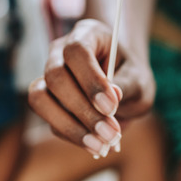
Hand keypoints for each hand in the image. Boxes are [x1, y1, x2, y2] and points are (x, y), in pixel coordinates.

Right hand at [28, 19, 154, 156]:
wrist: (122, 86)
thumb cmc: (131, 77)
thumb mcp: (140, 79)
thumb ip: (128, 84)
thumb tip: (113, 97)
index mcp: (86, 34)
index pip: (76, 50)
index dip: (90, 79)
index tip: (112, 106)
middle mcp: (60, 52)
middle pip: (55, 76)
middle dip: (82, 109)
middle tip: (111, 133)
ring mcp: (48, 76)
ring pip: (41, 98)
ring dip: (70, 126)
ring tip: (101, 145)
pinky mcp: (47, 102)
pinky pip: (50, 120)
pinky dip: (72, 136)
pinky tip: (96, 144)